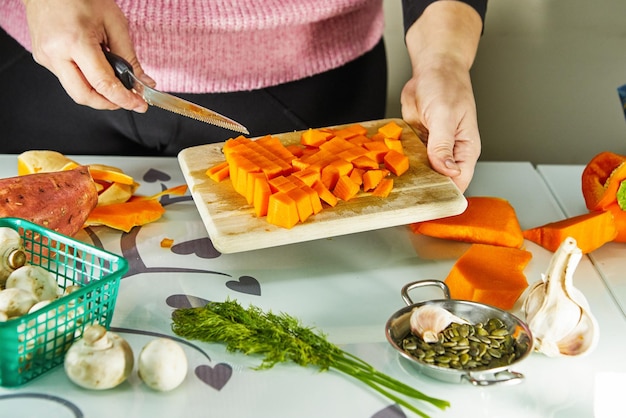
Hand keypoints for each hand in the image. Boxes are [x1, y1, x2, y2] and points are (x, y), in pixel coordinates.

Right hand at [23, 0, 154, 111]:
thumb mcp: (114, 23)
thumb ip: (130, 57)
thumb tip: (143, 82)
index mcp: (74, 42)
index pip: (103, 84)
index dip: (124, 99)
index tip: (138, 104)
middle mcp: (55, 53)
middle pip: (84, 96)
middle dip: (108, 103)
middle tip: (126, 100)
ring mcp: (45, 58)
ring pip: (75, 90)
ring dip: (98, 93)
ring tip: (113, 82)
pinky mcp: (42, 59)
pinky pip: (68, 79)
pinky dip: (86, 81)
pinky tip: (96, 69)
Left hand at [401, 58, 479, 192]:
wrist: (433, 68)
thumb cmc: (447, 86)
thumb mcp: (444, 116)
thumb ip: (443, 145)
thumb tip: (449, 172)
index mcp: (465, 149)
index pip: (459, 181)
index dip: (445, 194)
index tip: (426, 203)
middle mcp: (450, 152)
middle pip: (439, 180)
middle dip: (423, 187)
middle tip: (402, 195)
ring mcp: (432, 148)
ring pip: (422, 171)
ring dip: (409, 175)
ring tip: (391, 184)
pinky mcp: (418, 142)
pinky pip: (409, 158)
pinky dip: (400, 161)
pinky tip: (387, 167)